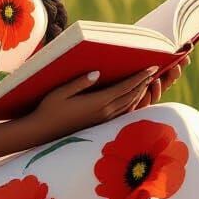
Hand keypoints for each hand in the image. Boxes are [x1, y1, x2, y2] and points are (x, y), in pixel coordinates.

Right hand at [25, 47, 192, 144]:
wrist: (42, 131)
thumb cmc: (48, 108)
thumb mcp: (61, 92)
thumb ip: (80, 82)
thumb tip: (97, 73)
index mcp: (97, 103)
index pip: (125, 88)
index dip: (140, 77)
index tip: (152, 67)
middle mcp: (104, 113)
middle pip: (131, 96)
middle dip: (144, 83)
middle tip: (155, 71)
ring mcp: (103, 120)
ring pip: (129, 105)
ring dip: (140, 93)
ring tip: (148, 81)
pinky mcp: (100, 124)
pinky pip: (122, 112)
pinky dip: (132, 103)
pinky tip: (134, 97)